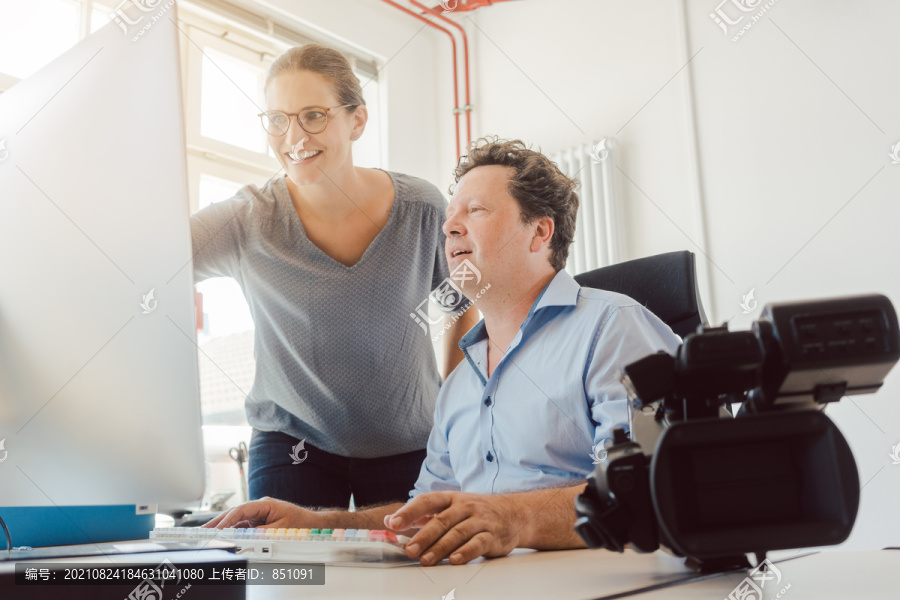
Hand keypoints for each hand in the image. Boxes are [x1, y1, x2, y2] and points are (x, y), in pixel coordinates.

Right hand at [202, 497, 318, 529]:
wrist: (312, 524)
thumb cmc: (299, 523)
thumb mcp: (279, 530)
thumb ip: (261, 533)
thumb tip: (244, 536)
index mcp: (265, 504)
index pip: (241, 510)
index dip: (227, 520)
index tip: (217, 529)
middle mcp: (260, 507)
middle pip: (235, 513)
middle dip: (219, 521)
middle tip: (203, 530)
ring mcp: (258, 514)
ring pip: (237, 519)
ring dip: (224, 526)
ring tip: (208, 534)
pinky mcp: (258, 521)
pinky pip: (242, 525)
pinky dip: (232, 530)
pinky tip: (222, 536)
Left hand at [384, 492, 523, 565]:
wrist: (514, 513)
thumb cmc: (475, 512)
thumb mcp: (449, 507)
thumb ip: (420, 515)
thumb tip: (389, 520)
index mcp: (451, 498)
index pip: (427, 501)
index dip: (410, 512)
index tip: (394, 523)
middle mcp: (465, 506)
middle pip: (441, 520)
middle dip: (423, 536)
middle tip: (409, 550)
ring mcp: (480, 520)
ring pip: (458, 533)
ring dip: (440, 547)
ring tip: (426, 560)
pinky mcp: (493, 535)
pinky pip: (478, 543)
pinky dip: (466, 552)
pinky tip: (454, 560)